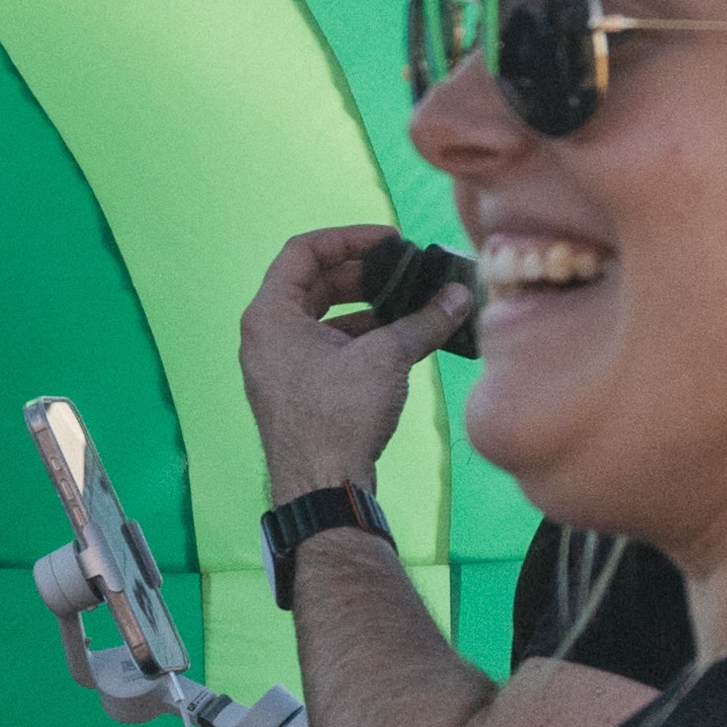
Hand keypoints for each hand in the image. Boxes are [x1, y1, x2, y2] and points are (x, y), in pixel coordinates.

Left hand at [242, 223, 468, 508]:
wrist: (322, 489)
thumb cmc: (338, 417)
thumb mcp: (386, 357)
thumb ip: (424, 320)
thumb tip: (459, 297)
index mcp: (270, 315)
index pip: (303, 251)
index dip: (349, 238)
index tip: (392, 241)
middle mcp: (266, 337)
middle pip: (314, 283)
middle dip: (364, 274)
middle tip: (407, 271)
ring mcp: (280, 367)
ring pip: (324, 319)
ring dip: (368, 309)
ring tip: (412, 305)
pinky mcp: (298, 393)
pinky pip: (329, 350)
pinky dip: (363, 340)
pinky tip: (403, 342)